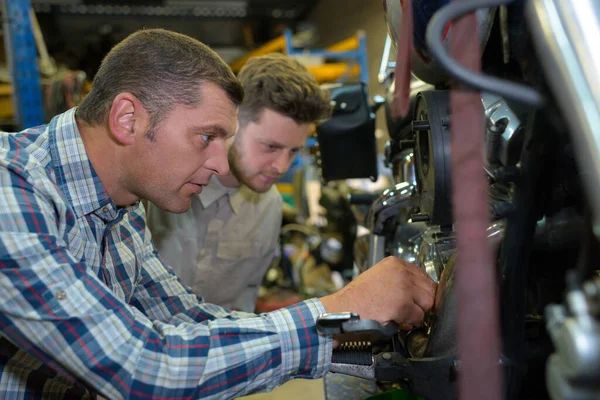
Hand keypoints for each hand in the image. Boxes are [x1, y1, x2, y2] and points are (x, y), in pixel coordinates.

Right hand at [320, 256, 436, 327]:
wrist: (343, 309)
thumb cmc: (357, 298)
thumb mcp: (378, 276)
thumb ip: (399, 279)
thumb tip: (418, 291)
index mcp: (394, 263)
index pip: (424, 275)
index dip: (420, 291)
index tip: (415, 298)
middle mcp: (401, 272)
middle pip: (429, 289)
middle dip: (421, 302)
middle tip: (408, 309)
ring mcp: (403, 288)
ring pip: (427, 304)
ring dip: (416, 313)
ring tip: (400, 314)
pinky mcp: (403, 305)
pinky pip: (419, 318)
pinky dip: (410, 323)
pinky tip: (396, 319)